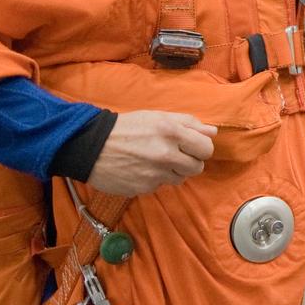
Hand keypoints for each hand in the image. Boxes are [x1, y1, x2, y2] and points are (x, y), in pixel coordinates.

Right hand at [87, 111, 216, 196]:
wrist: (92, 146)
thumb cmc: (128, 127)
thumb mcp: (158, 116)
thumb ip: (188, 123)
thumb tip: (212, 131)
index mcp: (172, 132)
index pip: (206, 149)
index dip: (201, 148)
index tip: (193, 147)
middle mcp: (166, 155)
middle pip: (197, 167)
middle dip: (189, 161)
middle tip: (175, 154)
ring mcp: (155, 174)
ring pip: (180, 179)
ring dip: (173, 171)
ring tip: (155, 160)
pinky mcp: (144, 188)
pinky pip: (160, 186)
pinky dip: (155, 179)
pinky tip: (142, 168)